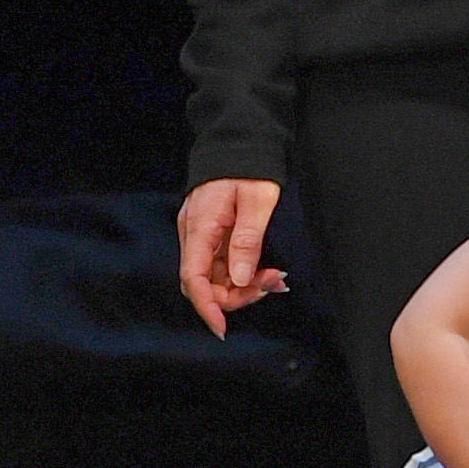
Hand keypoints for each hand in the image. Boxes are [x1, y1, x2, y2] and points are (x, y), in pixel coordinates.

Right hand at [176, 177, 288, 334]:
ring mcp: (200, 233)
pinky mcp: (210, 232)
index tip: (222, 328)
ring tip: (274, 276)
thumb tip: (241, 279)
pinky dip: (241, 273)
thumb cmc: (249, 167)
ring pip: (214, 275)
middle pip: (203, 282)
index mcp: (200, 226)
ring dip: (241, 285)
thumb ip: (247, 240)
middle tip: (271, 285)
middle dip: (234, 296)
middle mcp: (194, 233)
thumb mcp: (257, 201)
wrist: (240, 139)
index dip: (207, 306)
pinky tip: (262, 268)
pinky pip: (220, 263)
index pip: (194, 278)